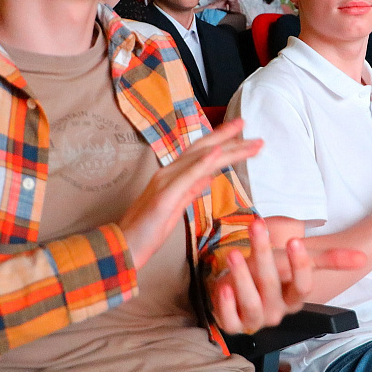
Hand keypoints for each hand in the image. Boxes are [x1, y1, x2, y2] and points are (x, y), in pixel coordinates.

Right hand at [118, 120, 262, 266]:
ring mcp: (166, 182)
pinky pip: (186, 176)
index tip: (243, 135)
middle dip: (227, 136)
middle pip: (202, 149)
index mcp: (173, 176)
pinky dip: (202, 162)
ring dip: (225, 147)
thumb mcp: (176, 206)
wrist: (124, 248)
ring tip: (247, 139)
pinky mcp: (164, 196)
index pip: (200, 154)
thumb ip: (192, 189)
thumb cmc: (148, 231)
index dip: (221, 142)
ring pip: (199, 158)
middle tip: (246, 122)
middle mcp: (169, 173)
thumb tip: (208, 176)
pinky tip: (217, 152)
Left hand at [208, 218, 365, 334]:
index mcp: (294, 299)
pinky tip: (224, 286)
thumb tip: (362, 257)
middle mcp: (277, 312)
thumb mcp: (297, 264)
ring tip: (234, 254)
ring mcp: (255, 320)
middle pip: (272, 285)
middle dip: (263, 255)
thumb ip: (328, 260)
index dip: (300, 266)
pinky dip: (226, 305)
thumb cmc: (271, 274)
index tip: (294, 241)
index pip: (303, 287)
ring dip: (242, 278)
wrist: (241, 289)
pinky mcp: (233, 325)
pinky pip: (230, 320)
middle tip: (256, 226)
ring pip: (251, 304)